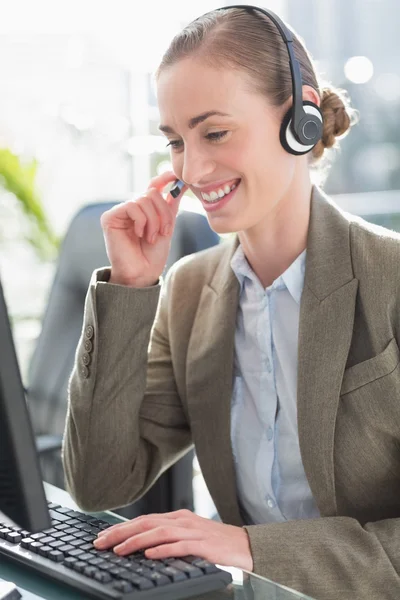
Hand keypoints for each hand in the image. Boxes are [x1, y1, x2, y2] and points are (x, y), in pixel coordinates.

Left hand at [93, 509, 253, 571]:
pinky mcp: (203, 545)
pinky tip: (150, 554)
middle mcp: (182, 520)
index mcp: (178, 517)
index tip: (103, 535)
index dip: (121, 527)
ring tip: (119, 550)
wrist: (246, 545)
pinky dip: (163, 549)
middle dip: (121, 532)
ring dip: (136, 541)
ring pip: (159, 532)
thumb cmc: (216, 543)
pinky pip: (180, 546)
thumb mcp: (189, 535)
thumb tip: (143, 546)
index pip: (144, 519)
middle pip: (146, 523)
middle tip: (100, 542)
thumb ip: (169, 537)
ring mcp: (193, 531)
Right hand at [100, 171, 186, 287]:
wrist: (143, 272)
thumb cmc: (153, 254)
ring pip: (143, 199)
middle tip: (164, 232)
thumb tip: (181, 185)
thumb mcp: (167, 226)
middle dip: (163, 212)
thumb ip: (171, 205)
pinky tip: (139, 234)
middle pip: (151, 192)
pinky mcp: (110, 217)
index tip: (175, 175)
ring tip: (151, 237)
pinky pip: (132, 206)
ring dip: (153, 221)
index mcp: (145, 209)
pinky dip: (141, 221)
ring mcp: (120, 212)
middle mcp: (131, 208)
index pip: (153, 186)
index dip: (163, 179)